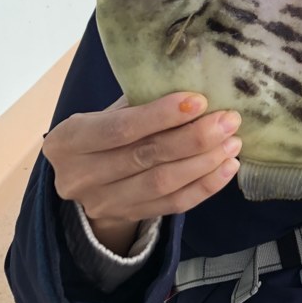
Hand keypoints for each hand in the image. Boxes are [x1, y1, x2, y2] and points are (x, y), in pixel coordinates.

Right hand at [43, 93, 241, 255]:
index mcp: (69, 140)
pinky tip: (227, 168)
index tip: (199, 101)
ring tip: (233, 142)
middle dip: (194, 137)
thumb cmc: (101, 133)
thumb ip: (138, 103)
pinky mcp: (127, 217)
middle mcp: (81, 176)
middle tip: (228, 120)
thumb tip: (192, 85)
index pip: (120, 128)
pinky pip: (173, 205)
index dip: (161, 115)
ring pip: (163, 184)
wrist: (82, 180)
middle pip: (146, 157)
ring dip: (204, 162)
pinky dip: (204, 186)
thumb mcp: (105, 114)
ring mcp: (104, 203)